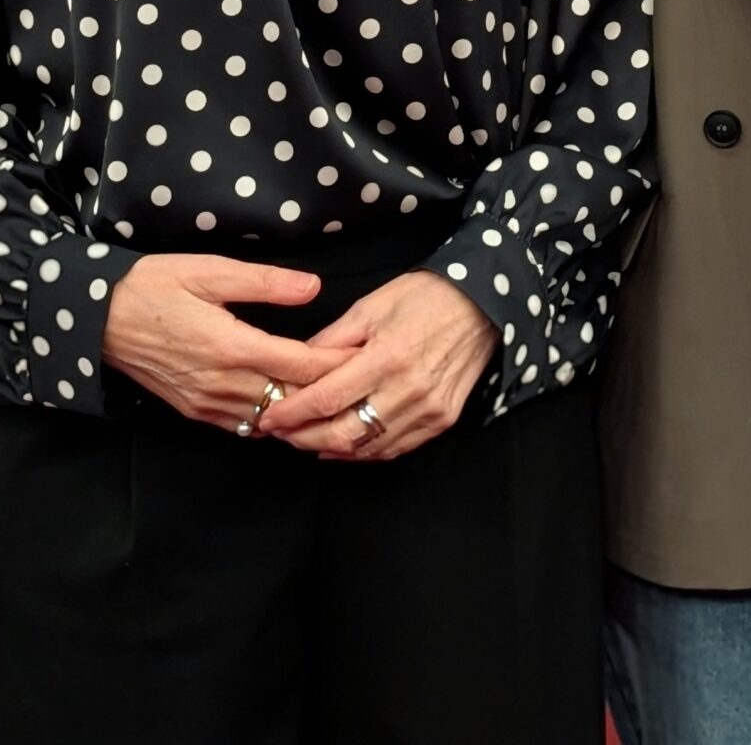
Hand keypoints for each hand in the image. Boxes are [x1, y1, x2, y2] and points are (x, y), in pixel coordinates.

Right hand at [100, 254, 355, 432]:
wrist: (96, 318)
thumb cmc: (153, 286)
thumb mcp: (210, 272)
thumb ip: (265, 283)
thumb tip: (313, 287)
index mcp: (232, 346)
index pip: (300, 365)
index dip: (336, 363)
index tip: (364, 356)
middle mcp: (223, 383)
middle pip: (291, 400)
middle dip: (326, 393)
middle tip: (358, 381)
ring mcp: (207, 403)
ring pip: (269, 420)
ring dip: (299, 411)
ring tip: (330, 397)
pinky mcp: (194, 411)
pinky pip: (243, 426)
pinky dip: (270, 419)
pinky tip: (285, 406)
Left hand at [256, 271, 498, 459]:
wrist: (482, 304)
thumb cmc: (424, 297)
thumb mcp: (371, 305)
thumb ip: (332, 339)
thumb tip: (297, 364)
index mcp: (388, 356)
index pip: (328, 398)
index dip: (293, 413)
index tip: (269, 417)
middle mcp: (409, 389)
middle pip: (344, 432)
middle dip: (304, 438)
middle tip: (280, 433)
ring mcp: (428, 409)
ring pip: (368, 447)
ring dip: (330, 448)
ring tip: (305, 440)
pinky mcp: (442, 420)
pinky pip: (394, 448)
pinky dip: (363, 452)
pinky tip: (341, 447)